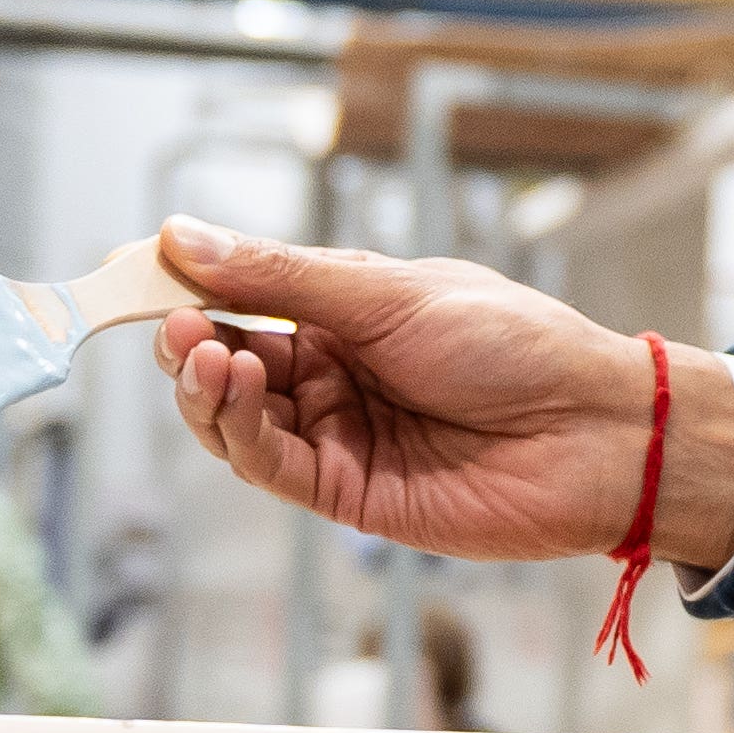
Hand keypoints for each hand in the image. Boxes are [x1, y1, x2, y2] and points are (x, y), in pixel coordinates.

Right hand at [151, 218, 733, 574]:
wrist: (596, 430)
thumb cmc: (516, 344)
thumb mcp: (390, 293)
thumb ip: (282, 277)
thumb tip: (181, 236)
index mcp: (345, 319)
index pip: (243, 303)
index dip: (189, 293)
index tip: (137, 274)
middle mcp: (333, 379)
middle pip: (228, 368)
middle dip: (190, 347)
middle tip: (171, 325)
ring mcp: (339, 439)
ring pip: (238, 424)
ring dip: (208, 391)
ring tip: (204, 356)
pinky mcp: (350, 495)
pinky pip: (273, 469)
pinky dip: (242, 435)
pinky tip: (237, 393)